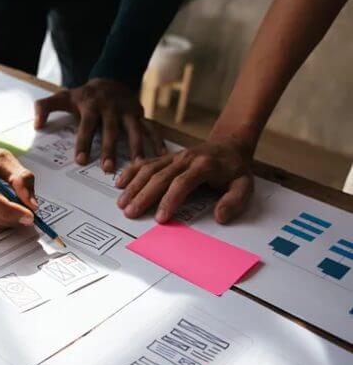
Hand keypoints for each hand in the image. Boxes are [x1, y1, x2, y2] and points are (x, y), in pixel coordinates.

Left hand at [34, 78, 165, 171]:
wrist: (111, 77)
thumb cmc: (83, 95)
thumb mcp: (62, 96)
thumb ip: (44, 108)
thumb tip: (36, 124)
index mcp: (92, 106)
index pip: (86, 126)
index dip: (83, 143)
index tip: (80, 160)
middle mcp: (112, 109)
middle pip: (111, 131)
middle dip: (110, 149)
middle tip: (107, 169)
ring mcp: (129, 111)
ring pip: (134, 130)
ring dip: (137, 148)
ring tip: (137, 166)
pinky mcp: (141, 115)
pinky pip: (151, 128)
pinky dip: (158, 141)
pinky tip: (162, 156)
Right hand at [115, 136, 254, 223]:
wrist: (228, 146)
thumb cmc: (234, 169)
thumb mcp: (244, 185)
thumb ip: (234, 201)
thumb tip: (221, 216)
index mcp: (204, 166)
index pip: (182, 183)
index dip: (169, 200)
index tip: (160, 218)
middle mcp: (185, 159)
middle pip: (159, 176)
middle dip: (143, 196)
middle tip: (131, 213)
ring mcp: (173, 157)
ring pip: (149, 169)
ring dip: (134, 186)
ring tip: (122, 203)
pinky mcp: (165, 157)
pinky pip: (145, 162)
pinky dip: (131, 172)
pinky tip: (120, 183)